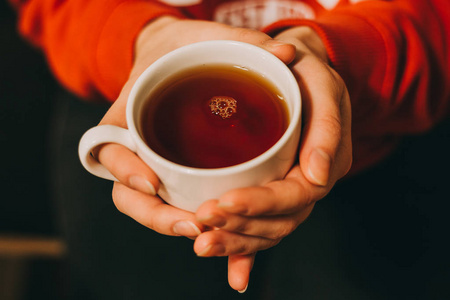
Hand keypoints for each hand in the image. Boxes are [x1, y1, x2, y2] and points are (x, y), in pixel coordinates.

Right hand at [92, 14, 297, 283]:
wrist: (176, 61)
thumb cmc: (180, 53)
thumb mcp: (199, 43)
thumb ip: (244, 47)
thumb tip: (288, 52)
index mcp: (124, 121)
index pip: (109, 152)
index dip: (127, 171)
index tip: (153, 183)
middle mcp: (134, 151)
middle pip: (129, 197)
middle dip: (160, 216)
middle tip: (196, 225)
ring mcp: (153, 168)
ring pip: (154, 210)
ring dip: (181, 228)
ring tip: (214, 238)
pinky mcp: (178, 179)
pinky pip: (180, 208)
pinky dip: (206, 235)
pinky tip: (233, 261)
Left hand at [194, 26, 351, 291]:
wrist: (293, 68)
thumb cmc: (306, 71)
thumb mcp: (322, 84)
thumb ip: (327, 125)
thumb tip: (319, 173)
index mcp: (325, 160)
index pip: (297, 194)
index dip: (263, 203)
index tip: (227, 201)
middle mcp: (307, 182)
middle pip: (279, 220)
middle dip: (240, 225)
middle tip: (203, 220)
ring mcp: (289, 190)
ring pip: (267, 229)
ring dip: (235, 240)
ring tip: (201, 242)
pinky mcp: (271, 192)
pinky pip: (259, 226)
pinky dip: (243, 250)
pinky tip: (229, 268)